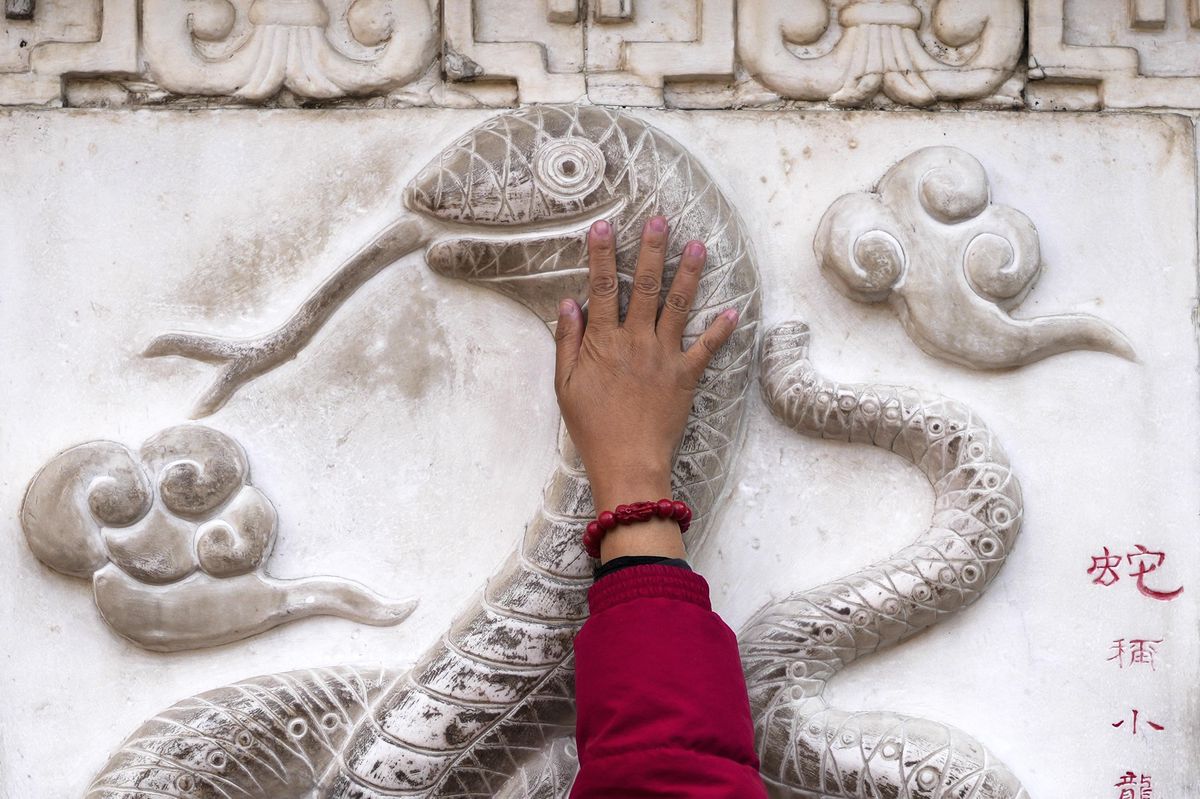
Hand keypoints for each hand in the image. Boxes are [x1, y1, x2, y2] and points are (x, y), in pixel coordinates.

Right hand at [554, 216, 738, 561]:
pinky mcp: (686, 375)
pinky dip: (721, 329)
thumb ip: (567, 342)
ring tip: (698, 245)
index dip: (601, 255)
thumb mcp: (565, 386)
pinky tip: (735, 308)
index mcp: (602, 342)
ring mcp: (663, 356)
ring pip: (677, 305)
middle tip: (659, 220)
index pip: (601, 288)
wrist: (627, 462)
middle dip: (651, 250)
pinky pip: (706, 347)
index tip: (603, 226)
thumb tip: (569, 303)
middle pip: (643, 286)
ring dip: (689, 273)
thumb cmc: (591, 428)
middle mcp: (635, 341)